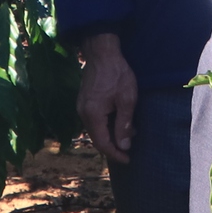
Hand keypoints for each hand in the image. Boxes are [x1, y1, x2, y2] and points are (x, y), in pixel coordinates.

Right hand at [76, 33, 138, 164]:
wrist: (102, 52)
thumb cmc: (117, 74)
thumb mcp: (126, 100)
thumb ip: (124, 124)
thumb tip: (123, 146)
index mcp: (92, 115)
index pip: (103, 144)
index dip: (115, 154)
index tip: (128, 159)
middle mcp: (83, 113)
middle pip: (97, 138)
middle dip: (114, 145)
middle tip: (130, 148)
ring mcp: (81, 107)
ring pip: (96, 129)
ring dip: (111, 134)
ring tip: (129, 132)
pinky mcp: (84, 101)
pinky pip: (94, 120)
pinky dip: (106, 125)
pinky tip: (119, 119)